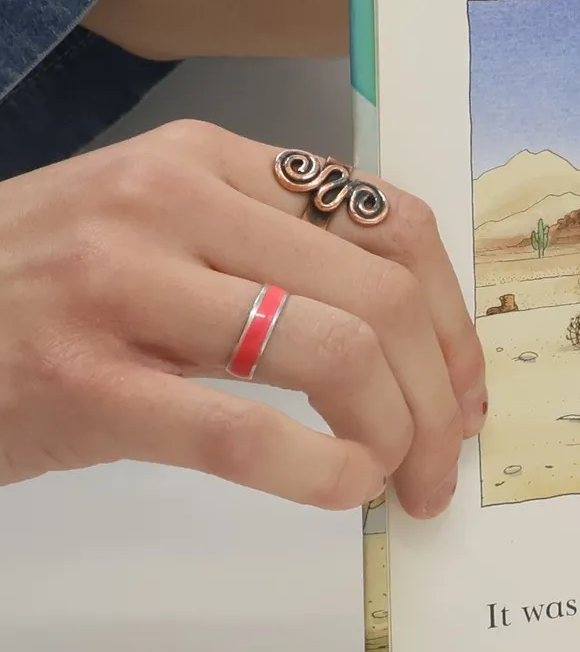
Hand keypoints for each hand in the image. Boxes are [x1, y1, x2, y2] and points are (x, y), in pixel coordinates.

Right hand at [0, 121, 486, 515]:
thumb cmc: (35, 289)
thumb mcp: (157, 231)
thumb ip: (268, 250)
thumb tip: (407, 336)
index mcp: (206, 160)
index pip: (386, 223)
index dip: (450, 316)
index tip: (464, 386)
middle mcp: (172, 203)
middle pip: (376, 293)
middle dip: (437, 390)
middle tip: (442, 458)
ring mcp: (122, 286)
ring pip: (329, 350)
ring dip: (394, 432)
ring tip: (399, 483)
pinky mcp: (80, 381)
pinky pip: (238, 428)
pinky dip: (316, 469)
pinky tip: (343, 491)